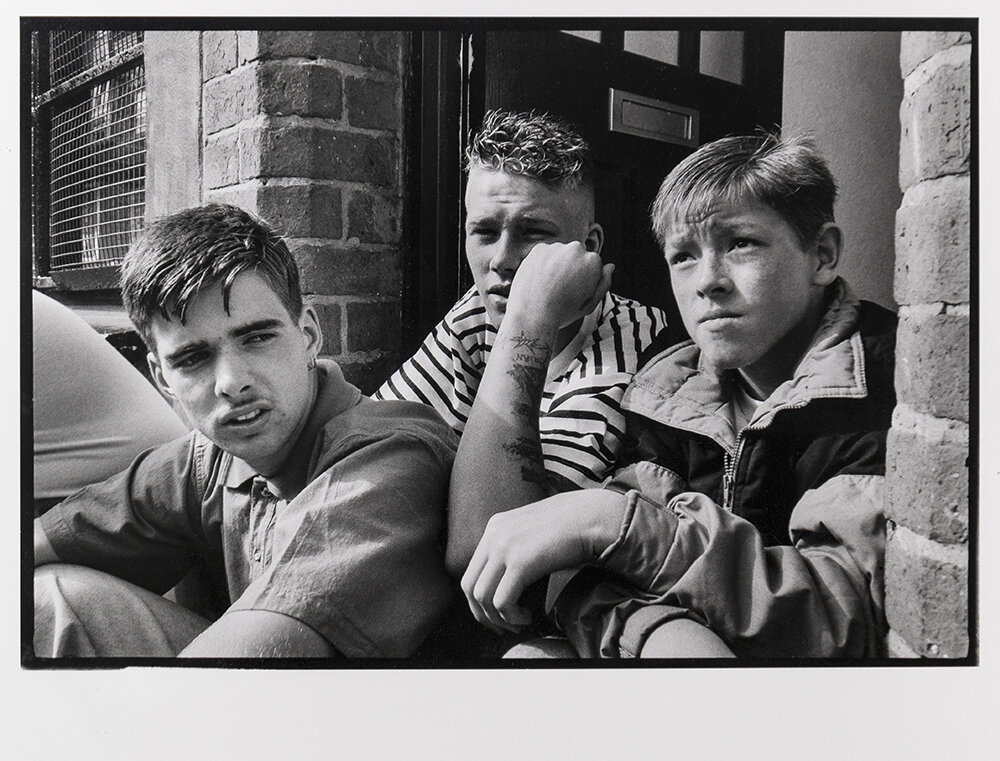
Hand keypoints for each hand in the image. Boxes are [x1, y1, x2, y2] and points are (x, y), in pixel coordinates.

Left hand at [460, 489, 626, 632]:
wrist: (593, 517)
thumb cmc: (572, 527)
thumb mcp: (533, 531)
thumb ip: (516, 546)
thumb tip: (508, 579)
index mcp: (495, 526)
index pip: (472, 572)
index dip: (479, 601)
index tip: (496, 616)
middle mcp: (494, 535)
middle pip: (470, 586)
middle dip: (483, 614)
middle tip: (503, 628)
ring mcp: (504, 547)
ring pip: (483, 597)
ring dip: (499, 619)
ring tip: (519, 624)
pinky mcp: (520, 562)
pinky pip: (502, 601)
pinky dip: (511, 617)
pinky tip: (527, 617)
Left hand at [506, 242, 613, 330]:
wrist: (532, 315)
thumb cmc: (562, 313)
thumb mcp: (590, 304)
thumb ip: (603, 284)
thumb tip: (610, 266)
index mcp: (593, 261)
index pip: (592, 265)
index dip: (584, 281)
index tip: (574, 294)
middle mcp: (577, 248)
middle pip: (577, 256)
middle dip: (571, 269)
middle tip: (560, 290)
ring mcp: (556, 247)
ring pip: (560, 254)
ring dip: (556, 265)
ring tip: (548, 287)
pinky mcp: (539, 248)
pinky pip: (544, 255)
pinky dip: (542, 264)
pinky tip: (538, 280)